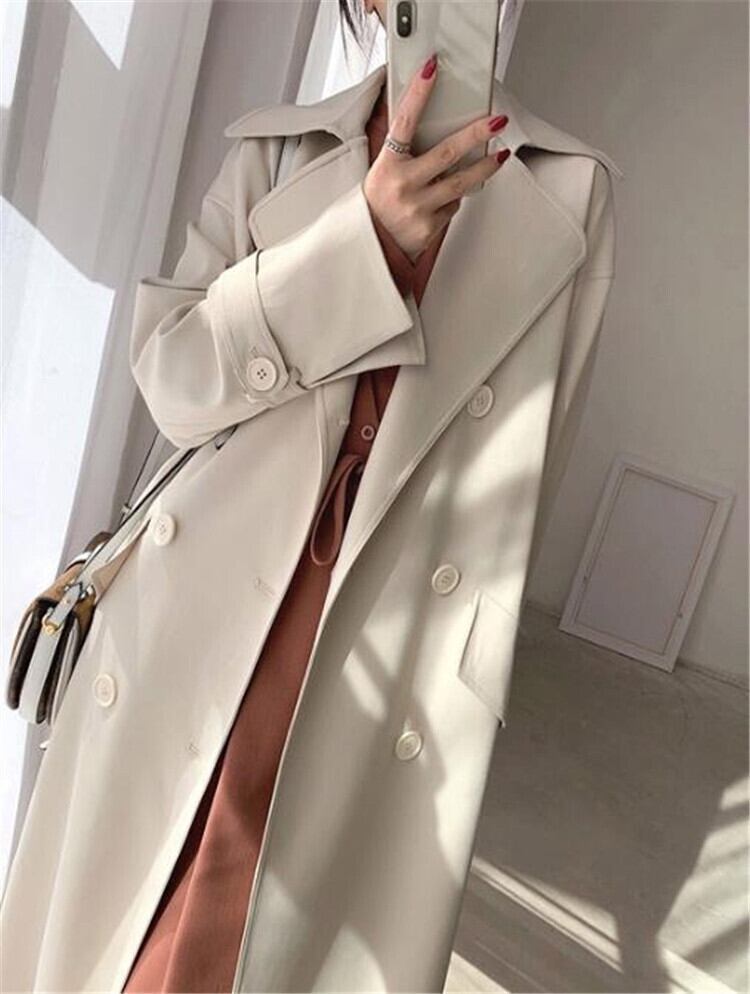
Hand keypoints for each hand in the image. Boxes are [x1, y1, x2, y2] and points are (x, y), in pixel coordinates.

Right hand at [363, 53, 510, 261]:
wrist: (369, 247)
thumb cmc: (376, 205)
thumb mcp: (380, 172)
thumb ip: (402, 152)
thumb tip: (427, 121)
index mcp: (387, 165)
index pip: (404, 122)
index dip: (418, 93)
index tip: (432, 69)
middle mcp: (403, 185)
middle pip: (448, 153)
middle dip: (477, 134)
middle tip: (497, 121)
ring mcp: (418, 207)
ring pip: (461, 182)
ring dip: (485, 167)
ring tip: (499, 156)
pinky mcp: (430, 227)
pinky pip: (453, 206)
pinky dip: (453, 200)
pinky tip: (442, 200)